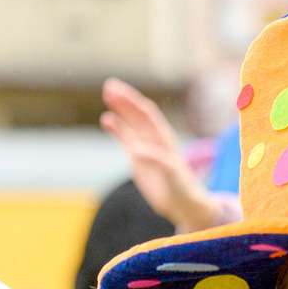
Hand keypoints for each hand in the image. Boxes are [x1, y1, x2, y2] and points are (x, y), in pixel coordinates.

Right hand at [100, 77, 219, 231]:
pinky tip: (106, 120)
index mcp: (164, 138)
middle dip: (125, 100)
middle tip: (109, 86)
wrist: (181, 203)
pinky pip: (124, 138)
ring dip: (119, 110)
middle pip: (137, 114)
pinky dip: (116, 128)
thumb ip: (155, 160)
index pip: (148, 114)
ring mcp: (144, 146)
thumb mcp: (171, 173)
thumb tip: (134, 149)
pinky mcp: (136, 157)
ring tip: (107, 95)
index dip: (134, 102)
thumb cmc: (181, 187)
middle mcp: (154, 138)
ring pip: (130, 123)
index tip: (121, 92)